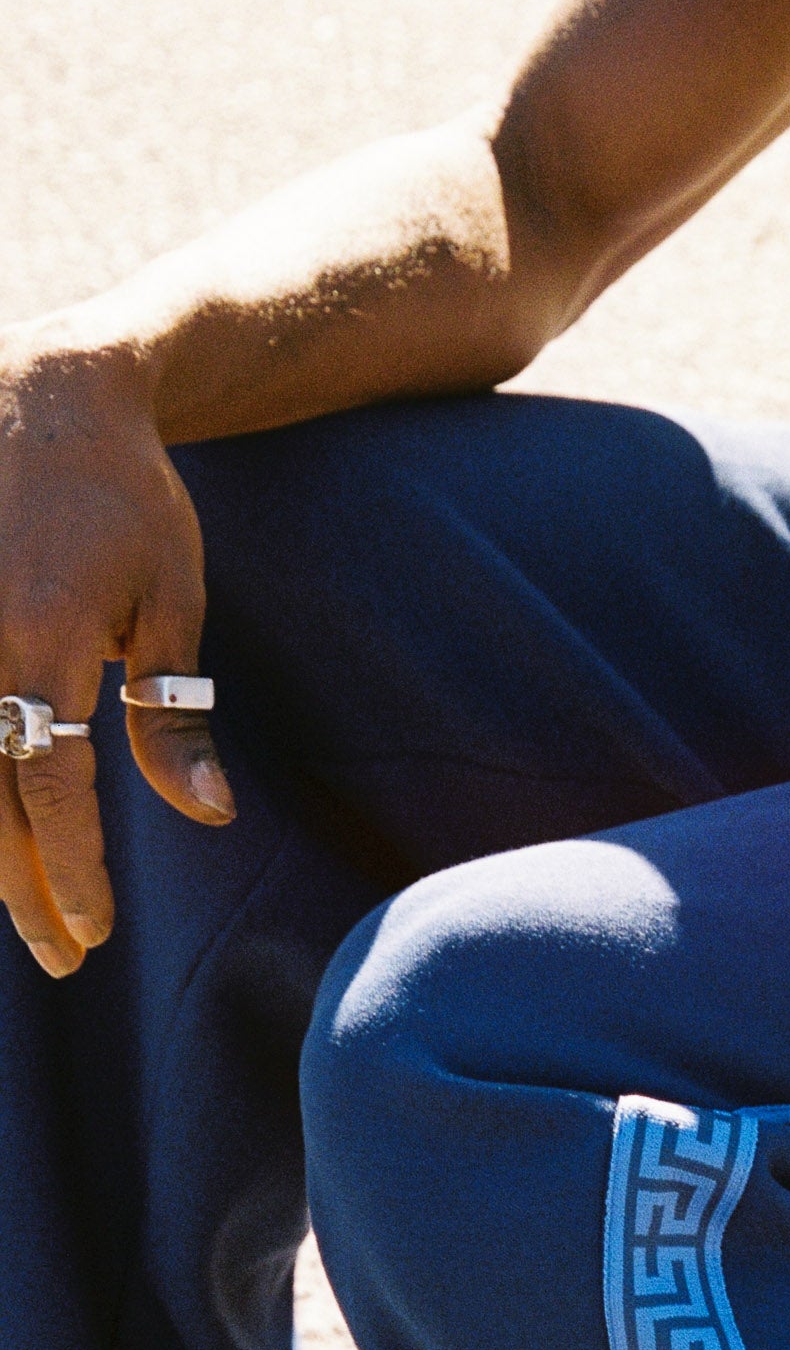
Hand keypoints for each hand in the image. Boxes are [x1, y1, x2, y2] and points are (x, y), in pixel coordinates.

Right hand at [0, 340, 232, 978]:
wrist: (44, 391)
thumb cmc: (128, 501)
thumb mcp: (171, 603)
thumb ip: (175, 715)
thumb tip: (207, 815)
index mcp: (44, 641)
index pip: (51, 790)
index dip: (72, 874)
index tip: (94, 932)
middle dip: (22, 889)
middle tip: (62, 958)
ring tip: (22, 910)